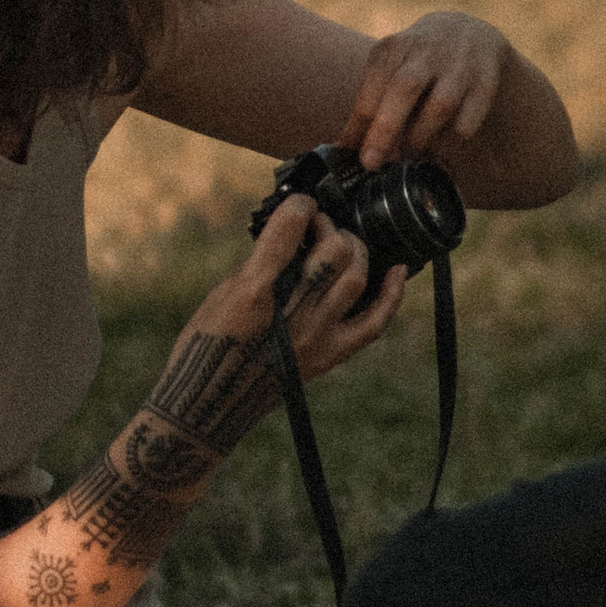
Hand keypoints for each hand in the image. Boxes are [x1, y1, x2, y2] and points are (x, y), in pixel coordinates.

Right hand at [174, 191, 408, 412]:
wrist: (209, 403)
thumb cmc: (206, 343)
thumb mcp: (223, 292)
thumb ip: (261, 262)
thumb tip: (295, 234)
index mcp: (254, 291)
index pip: (290, 229)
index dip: (300, 205)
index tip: (300, 203)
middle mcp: (291, 313)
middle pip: (334, 251)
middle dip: (329, 226)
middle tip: (318, 225)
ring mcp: (315, 337)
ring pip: (357, 277)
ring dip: (355, 249)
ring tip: (343, 244)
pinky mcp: (329, 357)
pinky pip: (374, 323)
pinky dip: (391, 293)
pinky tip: (398, 269)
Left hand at [343, 10, 509, 167]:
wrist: (468, 32)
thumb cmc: (416, 62)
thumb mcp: (391, 65)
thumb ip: (371, 101)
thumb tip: (347, 147)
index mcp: (397, 45)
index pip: (374, 84)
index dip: (360, 121)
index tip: (348, 152)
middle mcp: (429, 50)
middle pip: (404, 88)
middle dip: (385, 129)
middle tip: (371, 163)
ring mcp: (460, 65)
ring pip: (440, 105)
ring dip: (420, 137)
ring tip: (407, 157)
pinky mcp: (485, 83)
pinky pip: (467, 121)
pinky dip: (449, 142)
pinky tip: (438, 150)